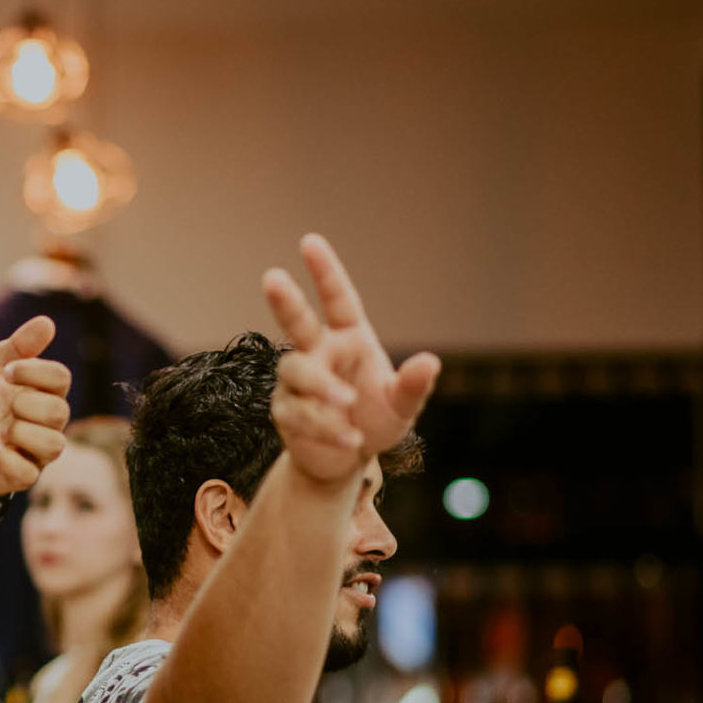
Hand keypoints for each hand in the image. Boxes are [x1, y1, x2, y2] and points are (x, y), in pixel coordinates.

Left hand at [0, 316, 72, 500]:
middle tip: (5, 405)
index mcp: (43, 395)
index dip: (34, 371)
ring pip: (53, 445)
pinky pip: (28, 473)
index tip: (5, 372)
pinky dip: (7, 458)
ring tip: (1, 431)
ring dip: (21, 432)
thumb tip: (46, 322)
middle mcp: (47, 425)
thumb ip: (18, 347)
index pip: (61, 378)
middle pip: (60, 411)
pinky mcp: (21, 478)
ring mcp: (37, 454)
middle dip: (26, 403)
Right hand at [262, 234, 438, 484]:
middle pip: (297, 322)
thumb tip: (430, 362)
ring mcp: (296, 381)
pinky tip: (349, 439)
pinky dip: (326, 427)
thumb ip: (413, 385)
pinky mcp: (284, 410)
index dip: (324, 271)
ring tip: (347, 407)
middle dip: (285, 300)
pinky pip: (298, 411)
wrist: (346, 460)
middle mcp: (319, 352)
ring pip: (297, 370)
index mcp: (349, 338)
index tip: (309, 242)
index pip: (336, 299)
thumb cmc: (375, 421)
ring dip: (323, 388)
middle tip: (272, 276)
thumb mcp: (402, 406)